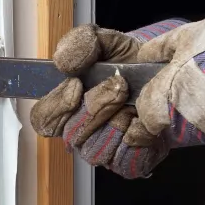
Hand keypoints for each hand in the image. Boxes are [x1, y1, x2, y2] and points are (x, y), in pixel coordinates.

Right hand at [30, 19, 186, 177]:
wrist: (162, 75)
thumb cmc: (126, 60)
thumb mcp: (103, 41)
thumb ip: (79, 43)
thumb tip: (61, 63)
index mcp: (64, 104)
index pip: (42, 119)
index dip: (55, 106)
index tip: (76, 85)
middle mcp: (79, 132)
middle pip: (72, 133)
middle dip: (97, 106)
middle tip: (119, 85)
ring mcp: (101, 150)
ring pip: (96, 149)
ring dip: (118, 121)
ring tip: (134, 101)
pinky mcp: (127, 163)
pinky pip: (123, 160)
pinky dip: (137, 138)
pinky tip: (143, 120)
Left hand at [135, 0, 204, 152]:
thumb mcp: (187, 35)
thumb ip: (160, 47)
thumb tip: (142, 55)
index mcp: (171, 96)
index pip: (146, 116)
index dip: (149, 105)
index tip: (156, 96)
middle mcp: (192, 121)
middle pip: (176, 123)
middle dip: (179, 108)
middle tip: (197, 85)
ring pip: (204, 129)